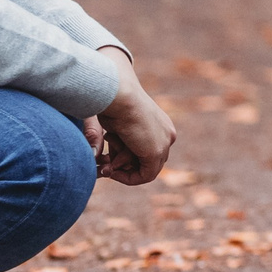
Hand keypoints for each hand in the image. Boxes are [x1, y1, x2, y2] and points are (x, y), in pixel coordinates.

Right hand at [94, 47, 176, 183]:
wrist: (116, 93)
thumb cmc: (109, 102)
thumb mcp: (114, 124)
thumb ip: (116, 142)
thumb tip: (104, 160)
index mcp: (159, 123)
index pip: (147, 149)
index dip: (126, 157)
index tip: (107, 156)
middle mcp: (167, 133)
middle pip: (148, 160)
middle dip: (125, 165)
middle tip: (105, 161)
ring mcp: (165, 142)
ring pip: (146, 168)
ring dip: (123, 169)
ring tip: (107, 159)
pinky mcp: (156, 152)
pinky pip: (145, 176)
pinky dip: (127, 178)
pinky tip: (111, 171)